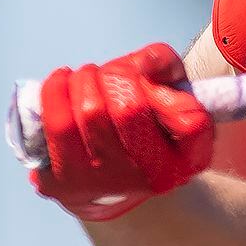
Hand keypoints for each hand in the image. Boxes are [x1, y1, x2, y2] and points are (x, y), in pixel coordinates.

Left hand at [29, 43, 211, 221]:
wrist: (104, 171)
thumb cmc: (139, 120)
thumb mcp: (165, 88)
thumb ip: (161, 64)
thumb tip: (138, 66)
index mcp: (185, 159)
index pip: (191, 122)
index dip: (167, 93)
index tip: (149, 85)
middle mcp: (148, 178)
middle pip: (128, 108)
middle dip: (115, 76)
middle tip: (110, 75)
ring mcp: (102, 182)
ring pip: (90, 109)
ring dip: (85, 79)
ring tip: (86, 79)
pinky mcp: (62, 182)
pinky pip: (55, 122)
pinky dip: (55, 89)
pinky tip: (62, 85)